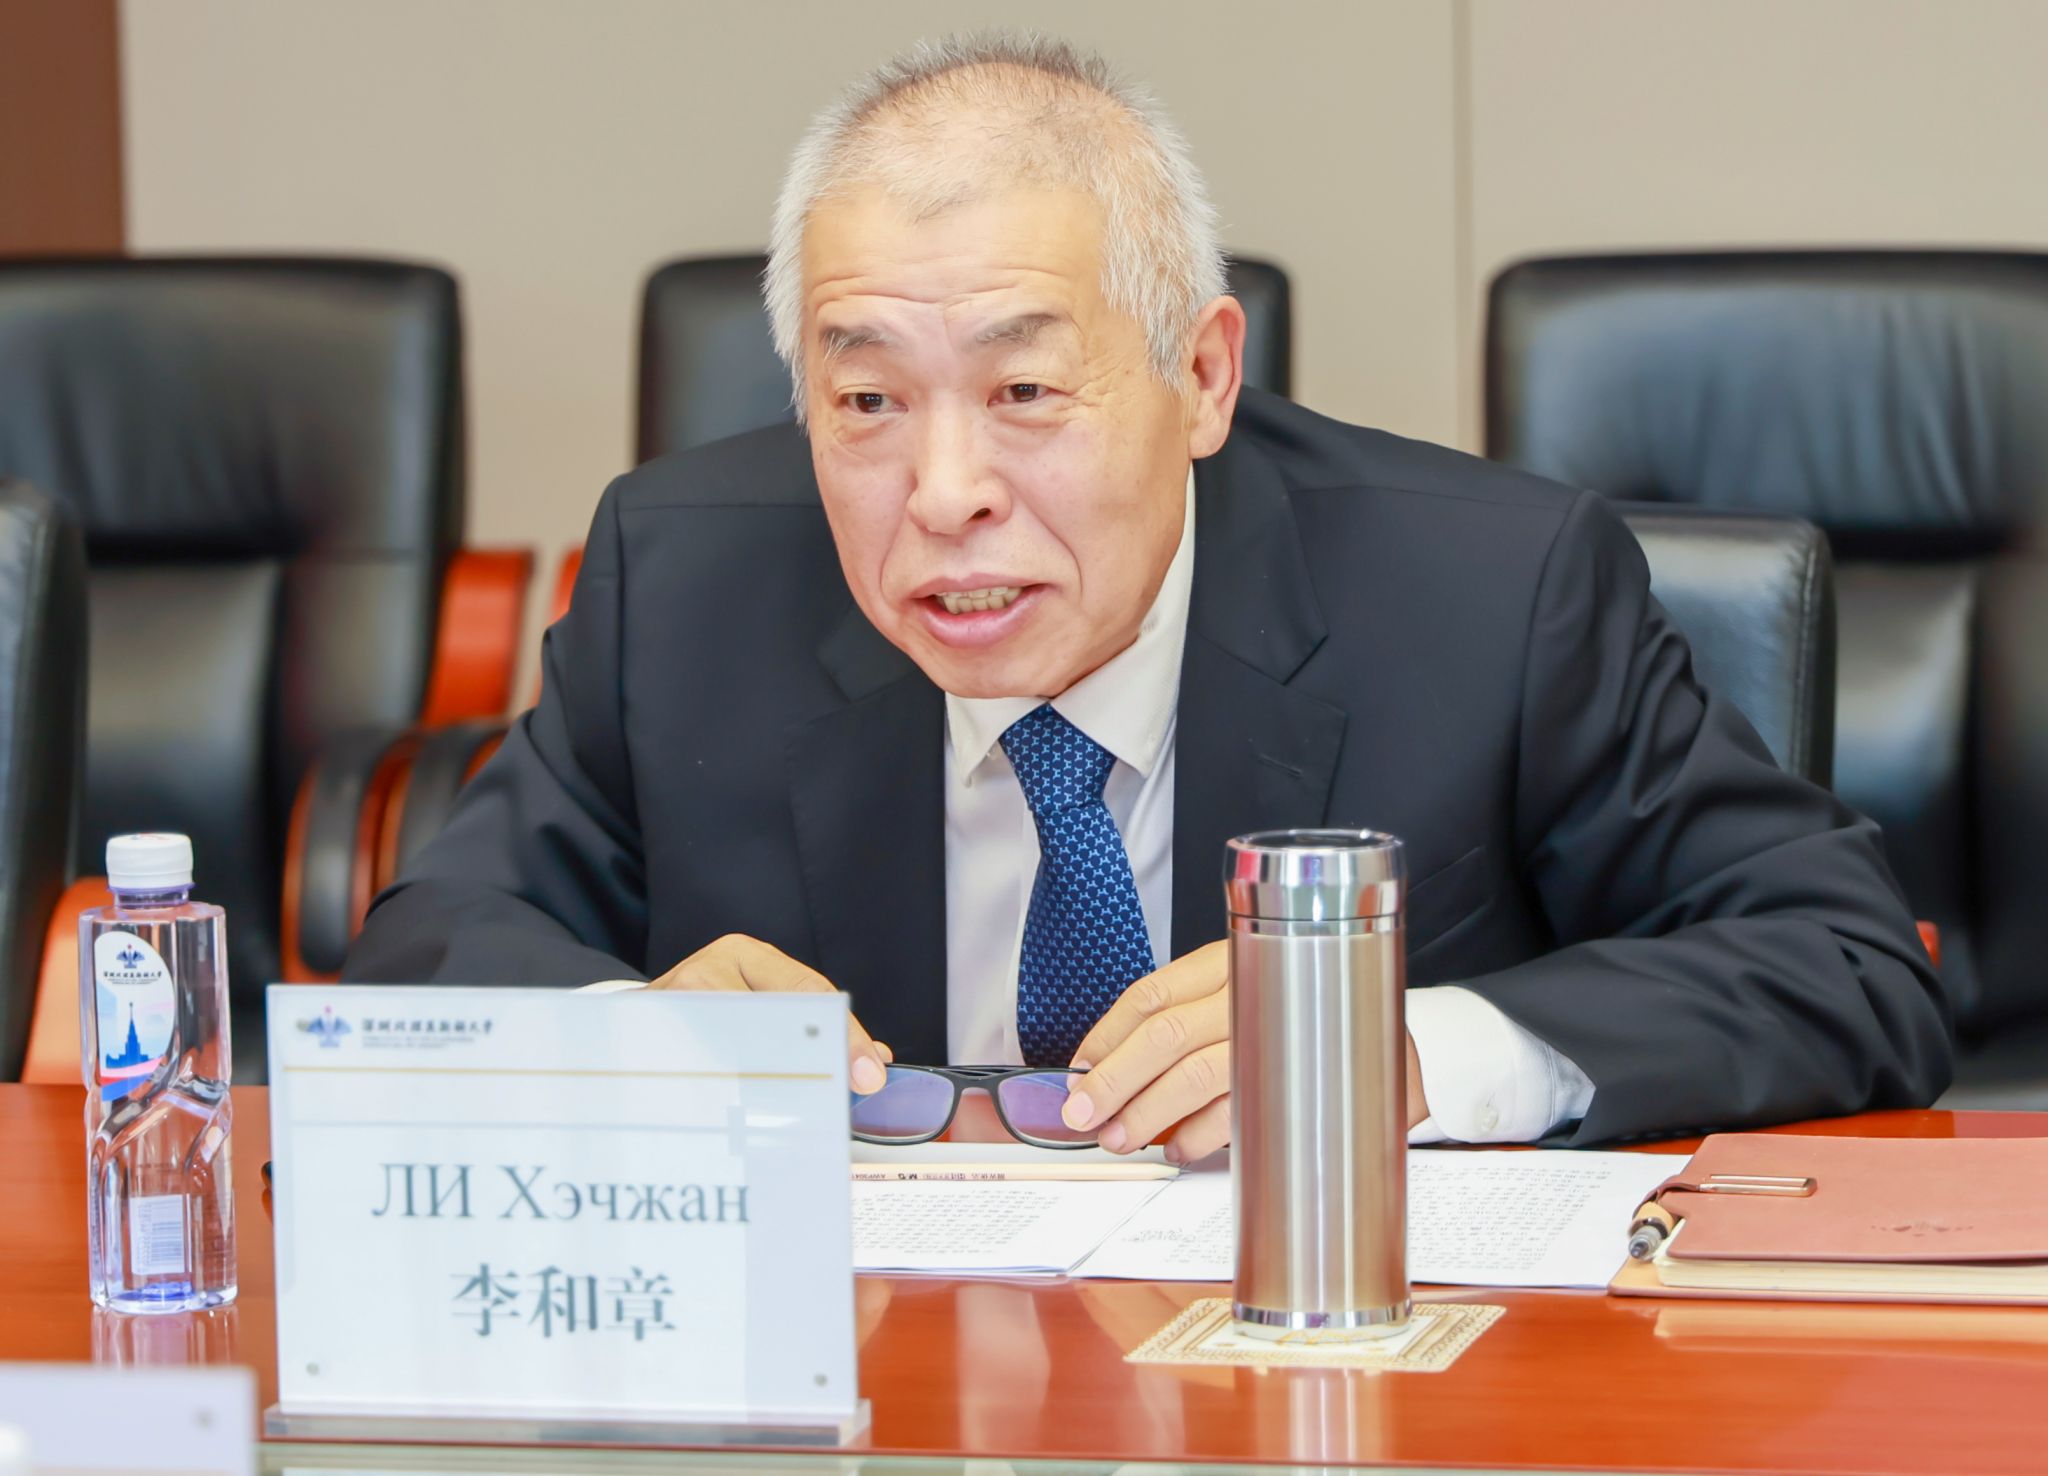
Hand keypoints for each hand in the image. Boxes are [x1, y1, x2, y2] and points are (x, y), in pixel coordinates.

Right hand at [646, 933, 891, 1092]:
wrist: (636, 1018)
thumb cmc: (711, 1012)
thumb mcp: (760, 1000)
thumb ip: (813, 1023)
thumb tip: (871, 1062)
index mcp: (742, 954)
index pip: (807, 991)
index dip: (844, 1035)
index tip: (869, 1073)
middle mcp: (706, 971)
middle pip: (773, 1021)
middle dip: (811, 1063)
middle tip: (836, 1099)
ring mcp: (673, 1006)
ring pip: (736, 1052)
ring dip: (769, 1087)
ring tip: (794, 1114)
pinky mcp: (652, 1041)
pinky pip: (700, 1075)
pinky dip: (728, 1100)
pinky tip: (745, 1121)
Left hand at [1061, 940, 1431, 1159]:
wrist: (1391, 1046)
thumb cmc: (1298, 1024)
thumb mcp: (1239, 1001)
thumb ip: (1183, 1025)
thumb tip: (1104, 1072)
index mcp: (1230, 961)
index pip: (1152, 994)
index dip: (1106, 1036)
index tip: (1078, 1071)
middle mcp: (1253, 989)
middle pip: (1166, 1034)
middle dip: (1115, 1079)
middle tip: (1083, 1115)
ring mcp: (1280, 1031)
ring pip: (1198, 1071)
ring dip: (1150, 1112)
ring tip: (1122, 1138)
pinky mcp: (1304, 1076)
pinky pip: (1240, 1109)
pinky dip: (1201, 1134)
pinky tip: (1179, 1148)